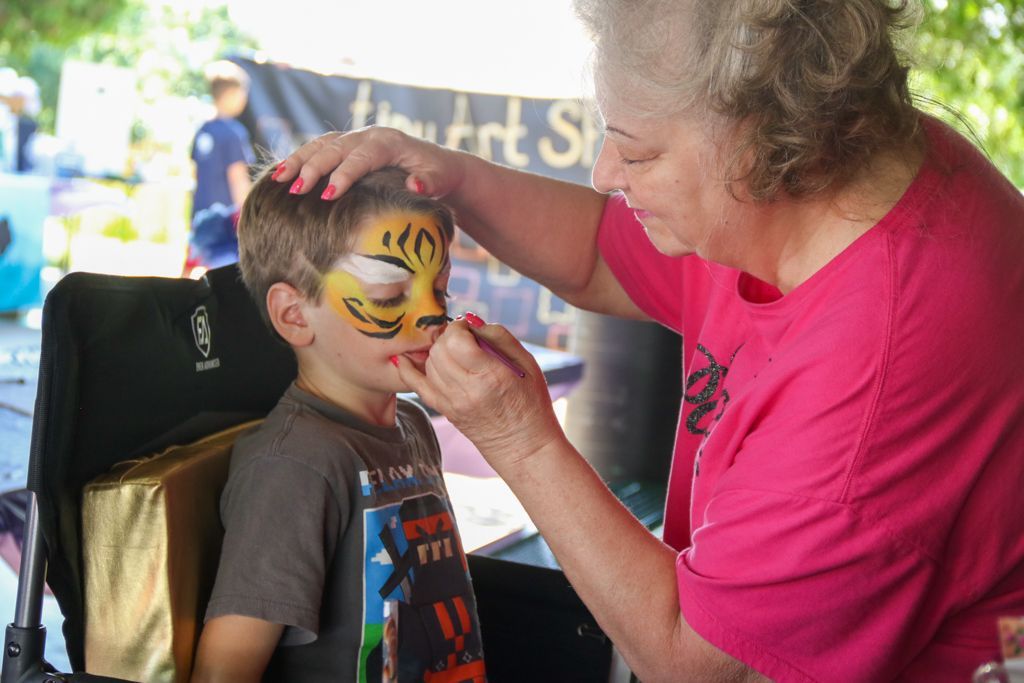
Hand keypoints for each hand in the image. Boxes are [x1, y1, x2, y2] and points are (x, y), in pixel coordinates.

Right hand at [273, 126, 466, 199]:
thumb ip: (428, 182)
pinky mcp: (348, 146)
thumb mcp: (439, 180)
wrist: (439, 165)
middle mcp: (368, 136)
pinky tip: (282, 175)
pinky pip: (319, 148)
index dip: (344, 175)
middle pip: (334, 148)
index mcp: (388, 142)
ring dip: (298, 160)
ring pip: (321, 145)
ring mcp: (356, 138)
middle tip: (294, 190)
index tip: (328, 195)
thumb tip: (415, 185)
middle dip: (312, 168)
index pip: (361, 157)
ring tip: (277, 179)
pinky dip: (300, 159)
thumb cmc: (438, 175)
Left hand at [395, 319, 565, 474]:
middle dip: (448, 337)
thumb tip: (471, 320)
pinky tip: (403, 359)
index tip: (469, 329)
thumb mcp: (527, 363)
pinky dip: (409, 370)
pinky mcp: (446, 412)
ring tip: (454, 353)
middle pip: (439, 350)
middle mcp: (468, 389)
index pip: (457, 339)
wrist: (524, 445)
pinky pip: (418, 387)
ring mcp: (453, 403)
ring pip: (429, 364)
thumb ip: (499, 336)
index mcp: (491, 374)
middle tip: (462, 340)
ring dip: (437, 352)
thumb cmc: (531, 401)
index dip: (459, 327)